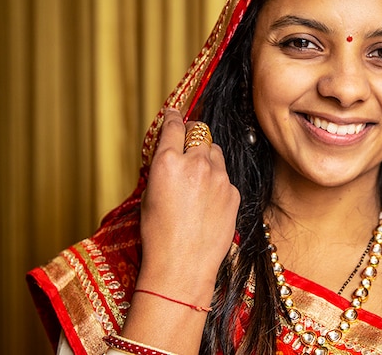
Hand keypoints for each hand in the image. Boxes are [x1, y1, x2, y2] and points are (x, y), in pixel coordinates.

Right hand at [137, 108, 240, 299]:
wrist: (182, 266)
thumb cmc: (158, 235)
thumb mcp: (148, 194)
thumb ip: (162, 167)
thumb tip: (170, 154)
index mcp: (168, 162)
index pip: (174, 126)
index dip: (174, 118)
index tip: (175, 115)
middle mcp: (196, 164)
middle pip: (200, 132)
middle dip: (193, 134)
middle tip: (189, 141)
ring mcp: (219, 178)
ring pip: (216, 152)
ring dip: (207, 157)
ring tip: (197, 178)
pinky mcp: (233, 192)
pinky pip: (225, 177)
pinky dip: (217, 182)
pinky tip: (207, 201)